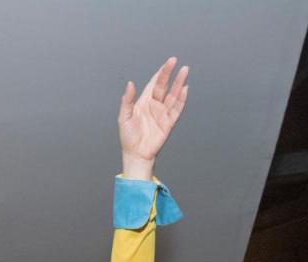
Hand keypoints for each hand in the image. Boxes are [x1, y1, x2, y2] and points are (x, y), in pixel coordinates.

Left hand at [118, 58, 188, 179]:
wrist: (135, 154)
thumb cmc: (128, 137)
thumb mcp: (123, 117)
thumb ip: (127, 101)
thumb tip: (130, 84)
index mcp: (144, 102)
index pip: (154, 84)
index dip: (160, 73)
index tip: (167, 63)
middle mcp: (155, 105)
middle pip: (164, 86)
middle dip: (169, 74)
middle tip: (175, 61)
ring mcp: (163, 113)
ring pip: (173, 95)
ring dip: (179, 83)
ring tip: (184, 71)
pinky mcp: (169, 122)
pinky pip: (177, 109)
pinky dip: (181, 99)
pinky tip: (185, 89)